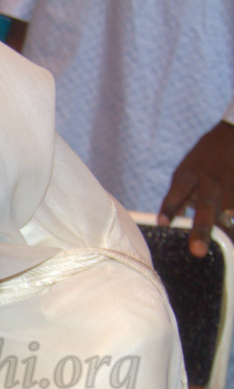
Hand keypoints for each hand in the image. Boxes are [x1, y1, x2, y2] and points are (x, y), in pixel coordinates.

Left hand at [159, 121, 233, 256]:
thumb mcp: (184, 172)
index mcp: (190, 175)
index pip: (178, 190)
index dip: (171, 206)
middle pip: (206, 207)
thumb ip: (176, 199)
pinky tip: (232, 246)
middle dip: (202, 230)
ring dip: (227, 232)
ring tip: (228, 252)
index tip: (162, 223)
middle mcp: (211, 182)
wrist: (232, 136)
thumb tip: (165, 225)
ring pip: (229, 212)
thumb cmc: (201, 161)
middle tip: (198, 251)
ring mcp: (230, 186)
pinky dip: (233, 224)